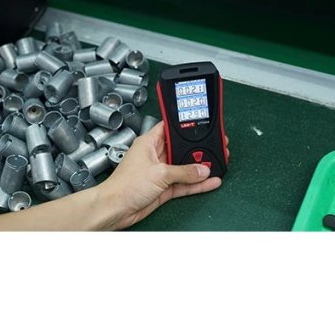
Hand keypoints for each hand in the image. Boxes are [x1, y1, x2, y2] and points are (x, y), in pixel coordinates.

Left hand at [100, 121, 228, 229]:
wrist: (115, 209)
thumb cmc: (125, 185)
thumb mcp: (159, 173)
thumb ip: (184, 171)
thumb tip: (201, 170)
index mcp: (149, 142)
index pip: (169, 128)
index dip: (185, 127)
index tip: (201, 125)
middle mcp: (155, 155)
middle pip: (180, 149)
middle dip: (197, 150)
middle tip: (216, 146)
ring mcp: (160, 172)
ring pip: (184, 168)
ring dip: (199, 168)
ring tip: (218, 163)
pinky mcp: (163, 188)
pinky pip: (184, 184)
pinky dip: (197, 184)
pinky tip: (210, 182)